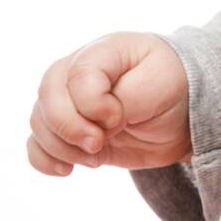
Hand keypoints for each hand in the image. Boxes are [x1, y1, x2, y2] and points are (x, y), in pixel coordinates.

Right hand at [27, 31, 191, 175]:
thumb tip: (95, 121)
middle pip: (48, 94)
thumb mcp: (161, 85)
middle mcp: (79, 71)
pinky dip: (45, 159)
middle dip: (69, 127)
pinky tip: (67, 169)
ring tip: (96, 156)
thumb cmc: (176, 87)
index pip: (78, 74)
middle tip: (98, 145)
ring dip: (62, 146)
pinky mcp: (69, 130)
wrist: (184, 115)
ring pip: (40, 120)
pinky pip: (37, 143)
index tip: (119, 118)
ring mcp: (71, 101)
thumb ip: (125, 98)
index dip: (92, 104)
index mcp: (105, 51)